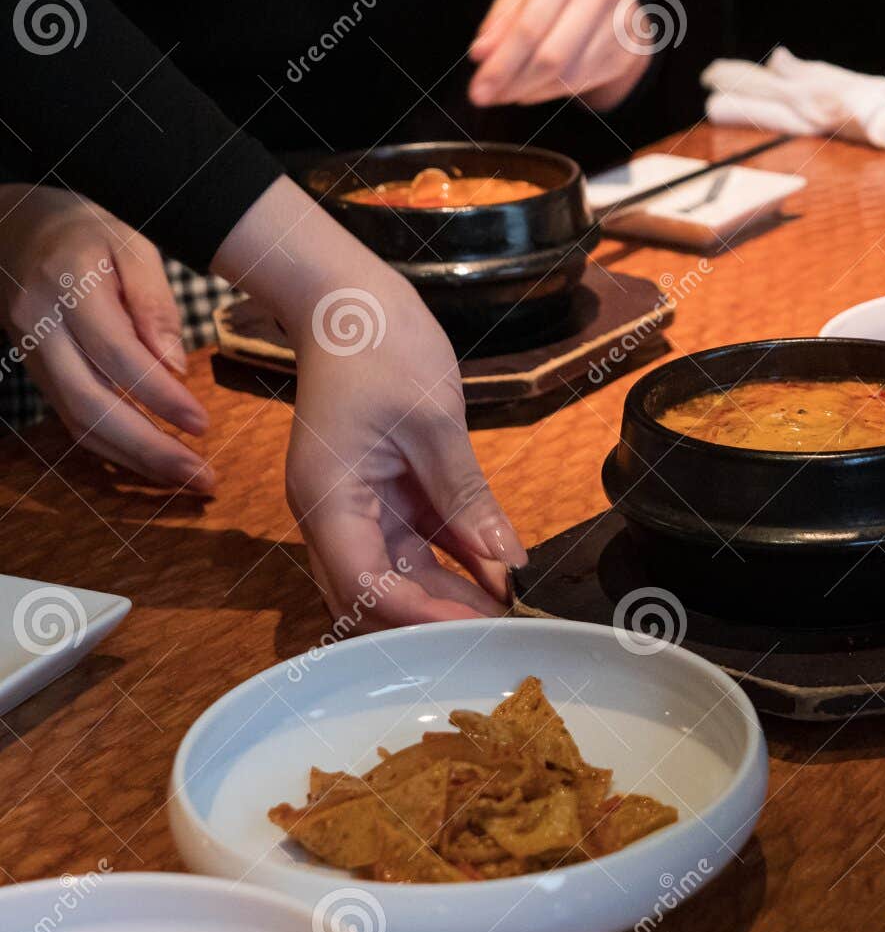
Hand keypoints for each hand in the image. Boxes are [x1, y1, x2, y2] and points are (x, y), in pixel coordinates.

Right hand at [0, 185, 211, 489]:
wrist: (17, 228)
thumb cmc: (89, 232)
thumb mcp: (132, 245)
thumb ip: (154, 302)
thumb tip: (175, 366)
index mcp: (68, 287)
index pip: (117, 354)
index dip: (160, 396)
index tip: (203, 424)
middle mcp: (40, 326)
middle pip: (90, 402)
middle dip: (149, 448)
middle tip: (201, 477)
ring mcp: (31, 353)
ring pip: (77, 421)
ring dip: (134, 459)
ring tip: (187, 479)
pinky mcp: (36, 371)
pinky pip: (71, 418)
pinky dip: (113, 447)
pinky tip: (152, 463)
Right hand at [286, 275, 526, 625]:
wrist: (352, 300)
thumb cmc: (378, 345)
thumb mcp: (433, 420)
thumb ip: (465, 495)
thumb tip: (505, 558)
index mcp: (327, 498)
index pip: (365, 585)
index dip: (418, 615)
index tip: (474, 626)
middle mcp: (335, 514)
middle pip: (377, 594)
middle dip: (434, 616)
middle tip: (498, 631)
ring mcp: (361, 506)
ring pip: (404, 573)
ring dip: (451, 592)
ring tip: (509, 609)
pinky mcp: (387, 495)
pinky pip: (422, 541)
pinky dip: (458, 558)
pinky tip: (500, 573)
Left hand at [467, 0, 648, 109]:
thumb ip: (502, 20)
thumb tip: (480, 56)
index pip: (529, 27)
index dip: (501, 64)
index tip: (477, 90)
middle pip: (550, 57)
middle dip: (513, 83)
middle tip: (484, 98)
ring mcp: (619, 27)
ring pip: (567, 77)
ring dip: (529, 91)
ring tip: (505, 92)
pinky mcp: (626, 54)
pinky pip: (582, 83)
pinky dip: (549, 92)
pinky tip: (530, 90)